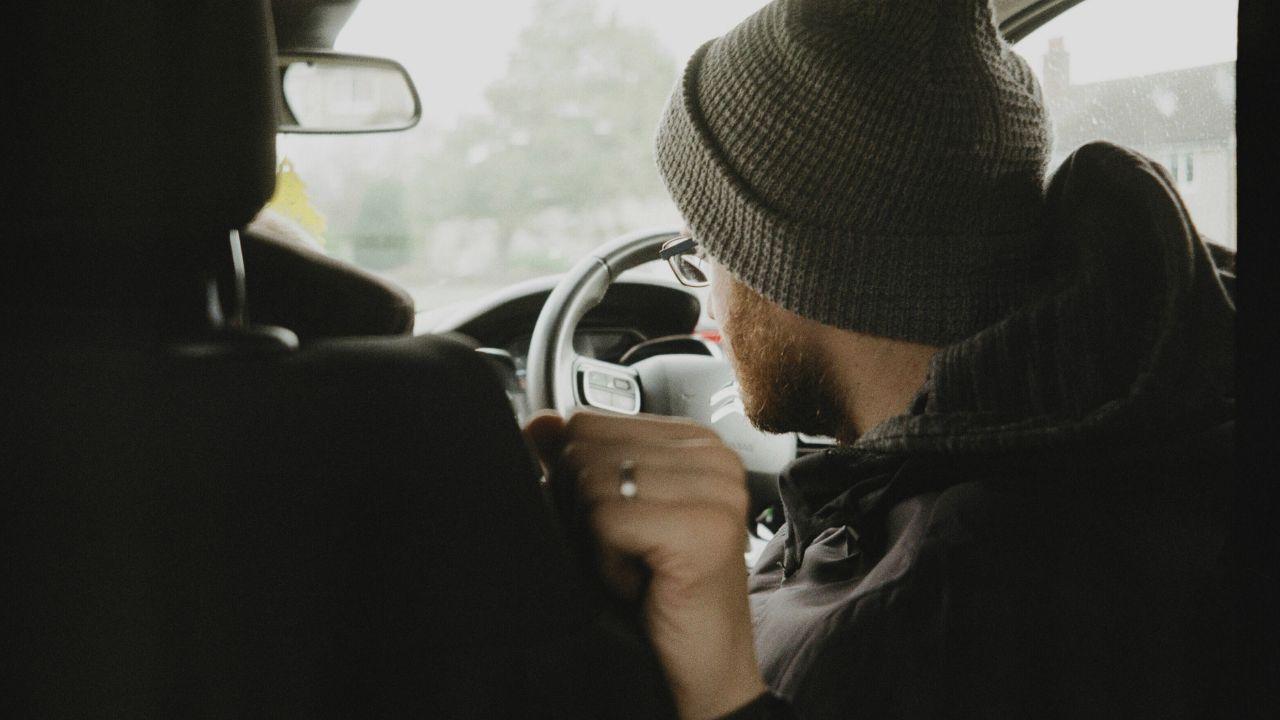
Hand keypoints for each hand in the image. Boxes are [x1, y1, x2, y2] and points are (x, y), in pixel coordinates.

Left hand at [524, 409, 766, 719]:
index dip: (577, 480)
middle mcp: (714, 455)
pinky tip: (641, 584)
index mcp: (694, 441)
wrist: (703, 666)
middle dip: (584, 511)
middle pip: (584, 448)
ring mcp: (716, 488)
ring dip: (596, 542)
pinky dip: (607, 565)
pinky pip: (606, 521)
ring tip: (638, 568)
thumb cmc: (657, 594)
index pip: (588, 421)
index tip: (620, 526)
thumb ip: (576, 464)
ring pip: (591, 483)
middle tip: (629, 553)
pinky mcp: (704, 527)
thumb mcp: (608, 518)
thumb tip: (538, 422)